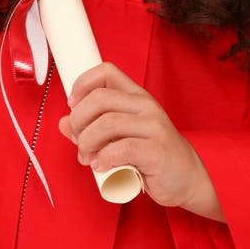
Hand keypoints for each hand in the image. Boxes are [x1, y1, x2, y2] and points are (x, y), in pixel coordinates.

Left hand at [58, 62, 224, 220]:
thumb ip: (94, 128)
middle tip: (76, 139)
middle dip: (78, 120)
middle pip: (100, 99)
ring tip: (85, 157)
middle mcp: (145, 105)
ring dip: (87, 142)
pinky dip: (104, 158)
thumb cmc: (152, 154)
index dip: (83, 83)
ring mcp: (153, 126)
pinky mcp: (157, 150)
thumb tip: (62, 123)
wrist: (187, 177)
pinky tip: (99, 166)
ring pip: (107, 123)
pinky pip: (122, 149)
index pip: (107, 71)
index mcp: (136, 95)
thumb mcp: (123, 135)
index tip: (72, 105)